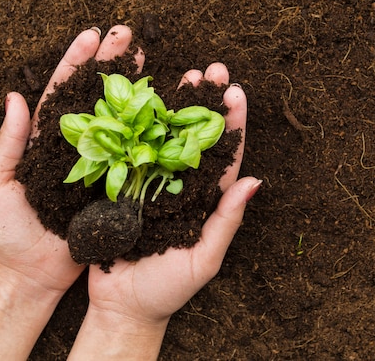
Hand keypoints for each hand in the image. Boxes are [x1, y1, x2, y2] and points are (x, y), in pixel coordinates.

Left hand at [0, 25, 139, 294]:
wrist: (34, 274)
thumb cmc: (9, 233)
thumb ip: (7, 144)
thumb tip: (14, 97)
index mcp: (48, 139)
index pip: (63, 92)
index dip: (77, 63)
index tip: (93, 36)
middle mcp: (80, 145)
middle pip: (98, 96)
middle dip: (113, 64)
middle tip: (129, 35)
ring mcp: (102, 164)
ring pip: (123, 120)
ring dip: (138, 90)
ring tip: (153, 61)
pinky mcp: (119, 185)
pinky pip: (137, 156)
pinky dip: (152, 133)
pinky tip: (167, 111)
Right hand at [69, 63, 258, 359]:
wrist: (120, 306)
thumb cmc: (166, 290)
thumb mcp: (203, 259)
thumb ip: (226, 221)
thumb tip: (255, 180)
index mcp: (203, 198)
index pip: (223, 154)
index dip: (231, 123)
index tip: (236, 92)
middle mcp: (178, 183)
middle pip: (195, 135)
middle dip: (206, 101)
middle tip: (213, 68)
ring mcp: (149, 181)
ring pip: (164, 135)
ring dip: (175, 103)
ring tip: (185, 72)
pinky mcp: (120, 183)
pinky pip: (129, 150)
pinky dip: (135, 124)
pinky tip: (139, 97)